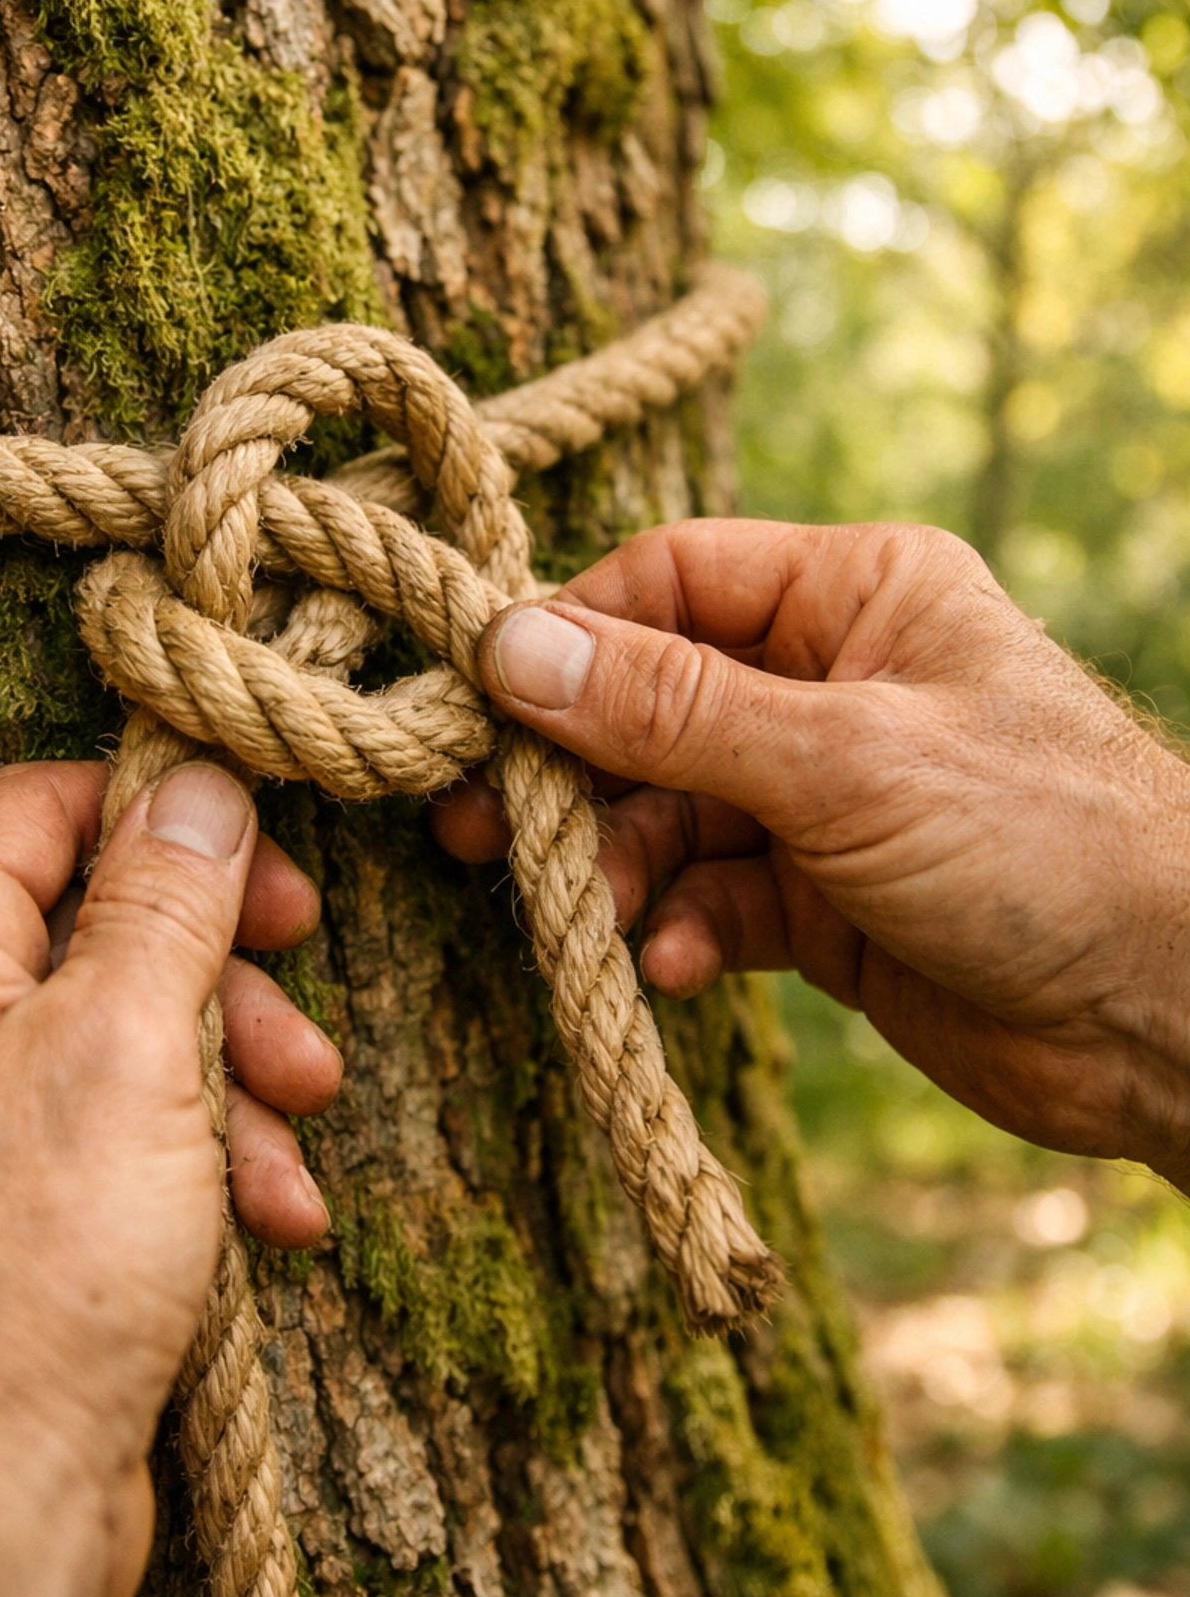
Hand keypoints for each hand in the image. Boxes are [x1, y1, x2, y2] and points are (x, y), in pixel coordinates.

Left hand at [0, 758, 338, 1596]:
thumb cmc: (28, 1270)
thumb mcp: (129, 1042)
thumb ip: (166, 897)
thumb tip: (194, 782)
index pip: (37, 810)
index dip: (166, 821)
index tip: (275, 868)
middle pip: (82, 940)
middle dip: (219, 986)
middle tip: (305, 1036)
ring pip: (98, 1053)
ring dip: (220, 1090)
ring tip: (296, 1149)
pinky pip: (81, 1153)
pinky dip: (177, 1172)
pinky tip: (265, 1227)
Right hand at [434, 520, 1189, 1190]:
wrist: (1172, 1014)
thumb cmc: (1039, 841)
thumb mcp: (841, 761)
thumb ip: (669, 711)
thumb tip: (508, 648)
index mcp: (854, 596)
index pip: (668, 582)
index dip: (570, 636)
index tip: (477, 701)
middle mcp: (833, 681)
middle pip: (652, 701)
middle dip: (573, 767)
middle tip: (483, 827)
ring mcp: (828, 795)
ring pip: (673, 808)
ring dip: (620, 860)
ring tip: (583, 912)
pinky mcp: (829, 900)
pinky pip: (717, 896)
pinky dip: (682, 925)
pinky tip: (668, 961)